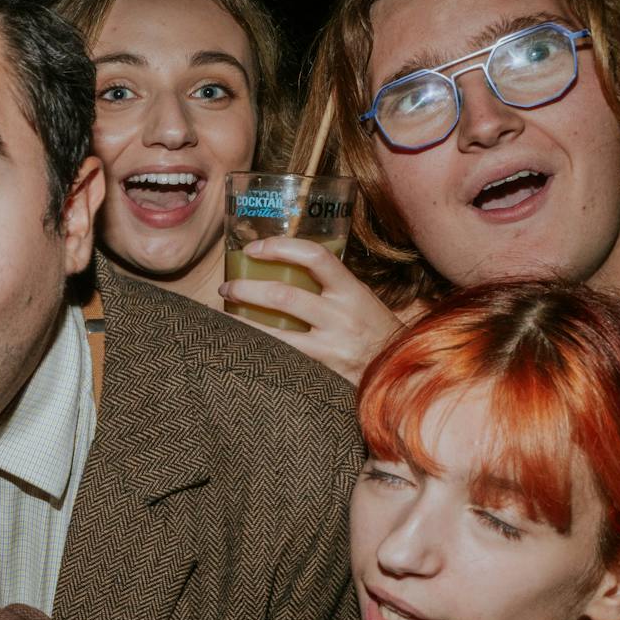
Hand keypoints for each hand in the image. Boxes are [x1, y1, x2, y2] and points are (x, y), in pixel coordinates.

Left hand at [220, 237, 402, 385]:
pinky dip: (255, 348)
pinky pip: (279, 357)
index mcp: (352, 290)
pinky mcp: (318, 370)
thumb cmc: (372, 330)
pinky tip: (238, 343)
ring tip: (221, 315)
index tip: (254, 248)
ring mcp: (329, 346)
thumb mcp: (360, 299)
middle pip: (284, 296)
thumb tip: (288, 263)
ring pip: (274, 332)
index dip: (281, 248)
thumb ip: (330, 284)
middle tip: (227, 286)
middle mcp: (341, 316)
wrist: (398, 371)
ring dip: (241, 321)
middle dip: (247, 288)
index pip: (316, 257)